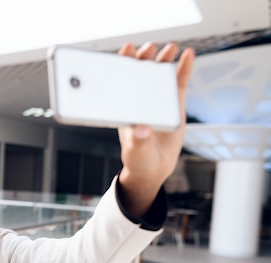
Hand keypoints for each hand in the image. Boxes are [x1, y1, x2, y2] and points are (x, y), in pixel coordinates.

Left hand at [117, 42, 195, 216]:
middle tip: (148, 49)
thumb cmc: (138, 158)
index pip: (120, 81)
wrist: (154, 167)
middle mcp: (139, 99)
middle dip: (143, 58)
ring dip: (163, 59)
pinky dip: (184, 69)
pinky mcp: (173, 104)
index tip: (125, 51)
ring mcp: (157, 100)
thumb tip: (142, 130)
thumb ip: (138, 141)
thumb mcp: (136, 151)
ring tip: (169, 48)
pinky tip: (188, 55)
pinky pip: (178, 83)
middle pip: (140, 72)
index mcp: (125, 107)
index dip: (122, 63)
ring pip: (160, 74)